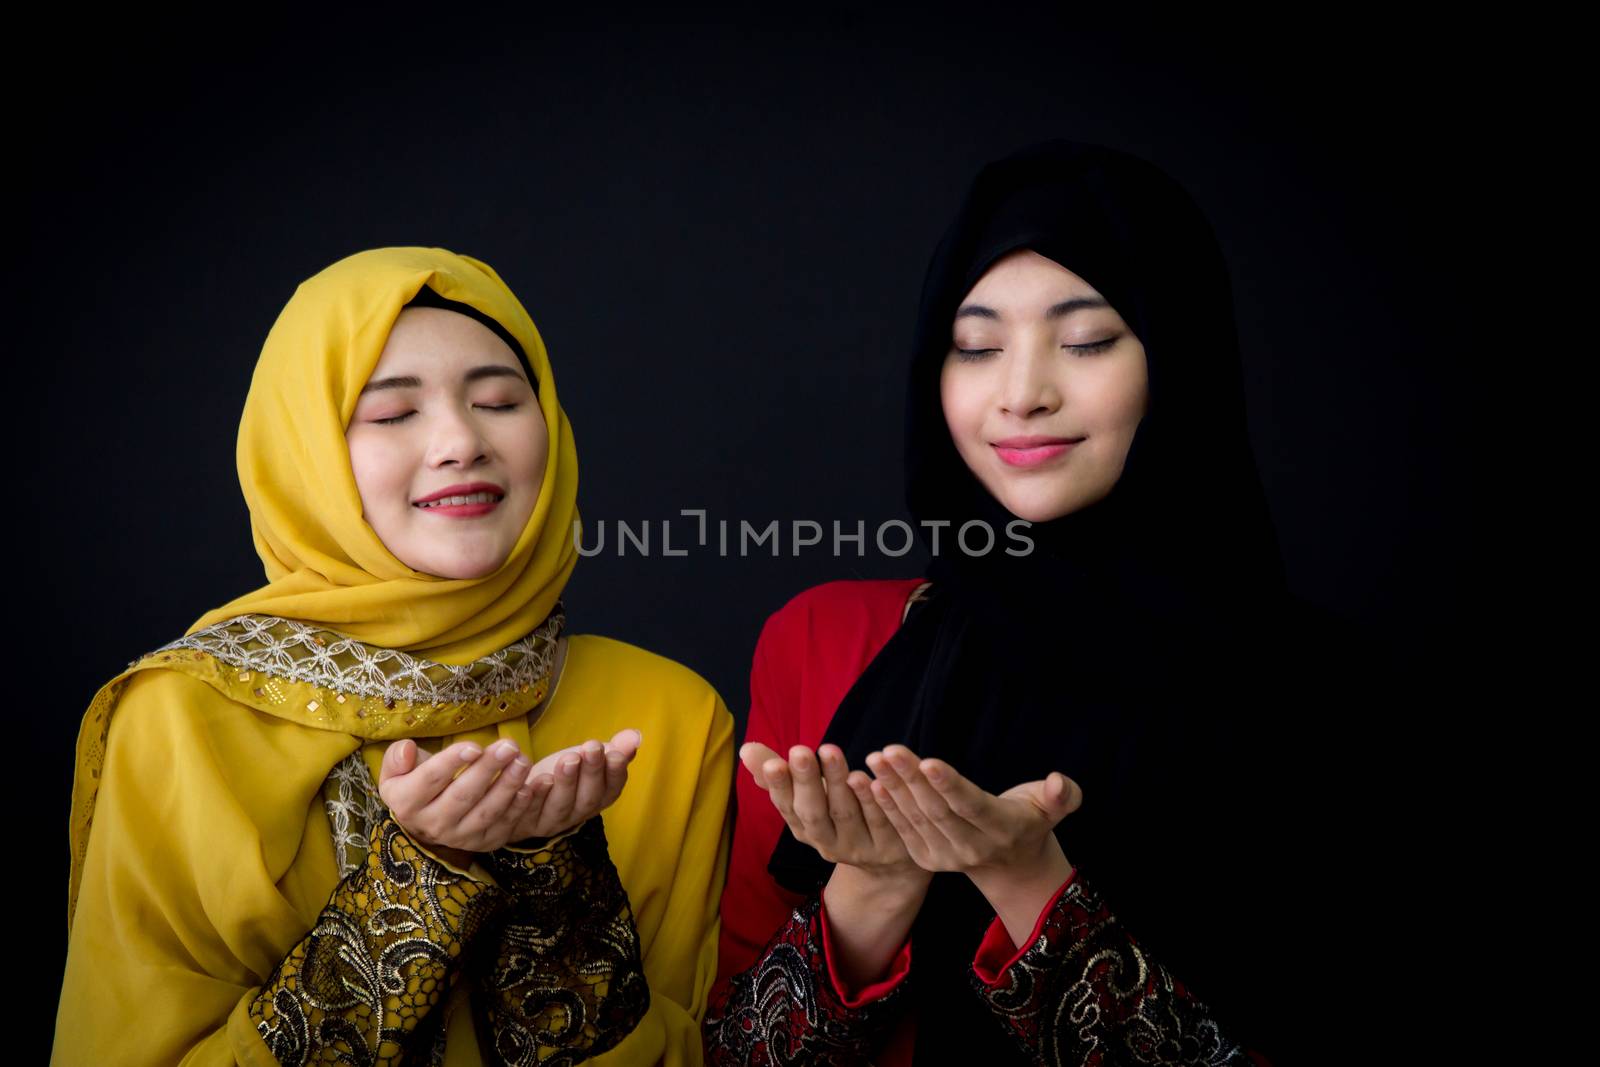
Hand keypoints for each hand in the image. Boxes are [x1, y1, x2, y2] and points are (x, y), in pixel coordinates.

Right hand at [380, 738, 540, 867]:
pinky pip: (502, 826)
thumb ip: (397, 758)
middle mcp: (432, 825)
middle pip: (462, 795)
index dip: (452, 762)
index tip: (474, 746)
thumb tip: (407, 750)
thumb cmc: (415, 782)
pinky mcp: (482, 843)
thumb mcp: (397, 770)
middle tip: (509, 746)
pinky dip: (518, 808)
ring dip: (508, 786)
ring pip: (485, 812)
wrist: (427, 817)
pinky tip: (529, 788)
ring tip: (523, 761)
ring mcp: (459, 838)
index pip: (430, 780)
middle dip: (488, 769)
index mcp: (407, 803)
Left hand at [506, 728, 641, 841]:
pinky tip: (534, 779)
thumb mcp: (586, 758)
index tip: (615, 752)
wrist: (522, 798)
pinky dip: (532, 796)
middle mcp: (577, 814)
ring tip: (568, 759)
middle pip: (588, 798)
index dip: (615, 772)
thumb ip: (611, 748)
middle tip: (592, 748)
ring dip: (566, 783)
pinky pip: (529, 811)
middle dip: (592, 773)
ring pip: (560, 806)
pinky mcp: (525, 821)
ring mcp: (551, 821)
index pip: (612, 789)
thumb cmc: (560, 774)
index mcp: (598, 798)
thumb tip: (636, 735)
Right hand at [741, 742, 922, 879]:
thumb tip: (746, 750)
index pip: (786, 807)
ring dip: (837, 783)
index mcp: (804, 829)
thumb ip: (780, 776)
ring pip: (846, 814)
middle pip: (813, 813)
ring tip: (831, 753)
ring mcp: (858, 848)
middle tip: (799, 751)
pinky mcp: (889, 848)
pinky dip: (873, 800)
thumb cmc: (840, 816)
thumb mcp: (810, 798)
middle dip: (806, 781)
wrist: (886, 864)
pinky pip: (880, 821)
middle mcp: (827, 843)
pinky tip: (871, 777)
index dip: (779, 786)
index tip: (774, 762)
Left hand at [864, 745, 1081, 879]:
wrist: (1010, 865)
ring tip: (875, 759)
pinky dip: (887, 806)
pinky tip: (872, 782)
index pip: (971, 806)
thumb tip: (1059, 783)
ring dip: (893, 788)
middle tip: (889, 750)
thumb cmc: (1030, 819)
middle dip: (911, 780)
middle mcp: (972, 847)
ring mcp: (947, 857)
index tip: (928, 761)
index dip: (949, 785)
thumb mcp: (1053, 808)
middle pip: (937, 810)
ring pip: (916, 818)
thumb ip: (1063, 796)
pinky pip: (904, 829)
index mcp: (1002, 830)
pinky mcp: (927, 858)